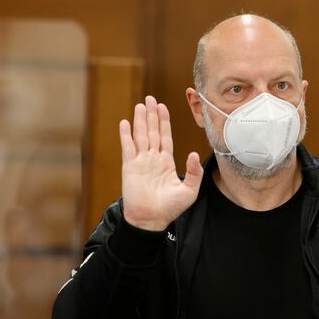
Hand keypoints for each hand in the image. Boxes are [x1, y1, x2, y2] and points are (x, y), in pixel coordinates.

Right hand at [119, 96, 203, 230]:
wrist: (151, 220)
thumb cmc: (170, 208)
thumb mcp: (189, 190)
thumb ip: (194, 172)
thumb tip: (192, 153)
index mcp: (166, 162)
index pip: (165, 137)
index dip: (164, 122)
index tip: (163, 107)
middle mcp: (152, 159)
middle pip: (152, 132)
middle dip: (152, 115)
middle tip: (150, 98)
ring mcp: (140, 162)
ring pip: (141, 135)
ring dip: (140, 120)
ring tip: (141, 105)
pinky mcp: (129, 167)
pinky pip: (127, 147)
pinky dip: (126, 135)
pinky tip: (125, 123)